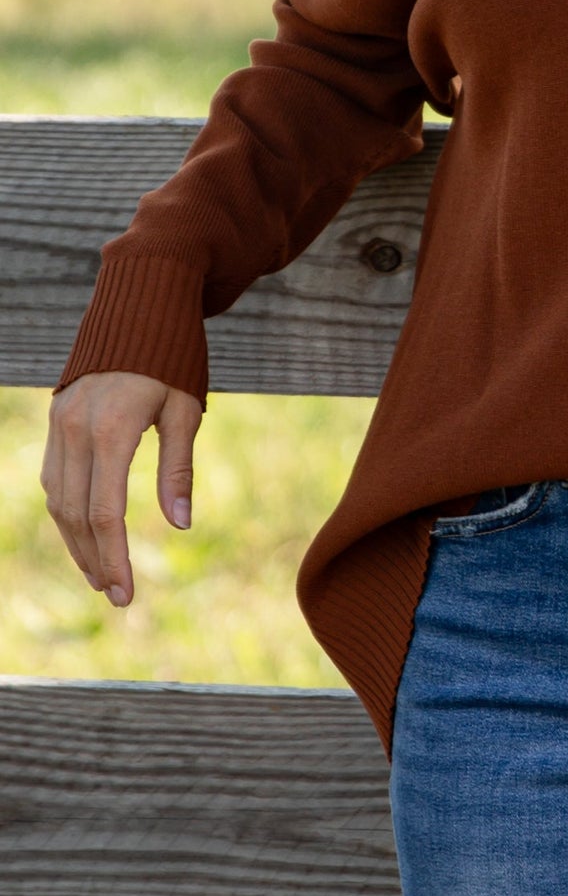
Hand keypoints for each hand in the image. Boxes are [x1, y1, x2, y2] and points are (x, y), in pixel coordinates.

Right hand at [41, 371, 202, 604]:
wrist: (141, 300)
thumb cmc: (174, 355)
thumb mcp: (186, 408)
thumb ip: (178, 467)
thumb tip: (180, 525)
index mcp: (112, 429)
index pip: (106, 513)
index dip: (115, 558)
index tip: (125, 595)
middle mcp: (76, 428)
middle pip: (76, 514)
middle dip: (94, 559)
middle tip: (115, 594)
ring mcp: (59, 421)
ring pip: (58, 498)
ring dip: (76, 540)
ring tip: (100, 572)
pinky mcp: (55, 416)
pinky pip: (53, 475)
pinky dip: (66, 509)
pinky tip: (84, 530)